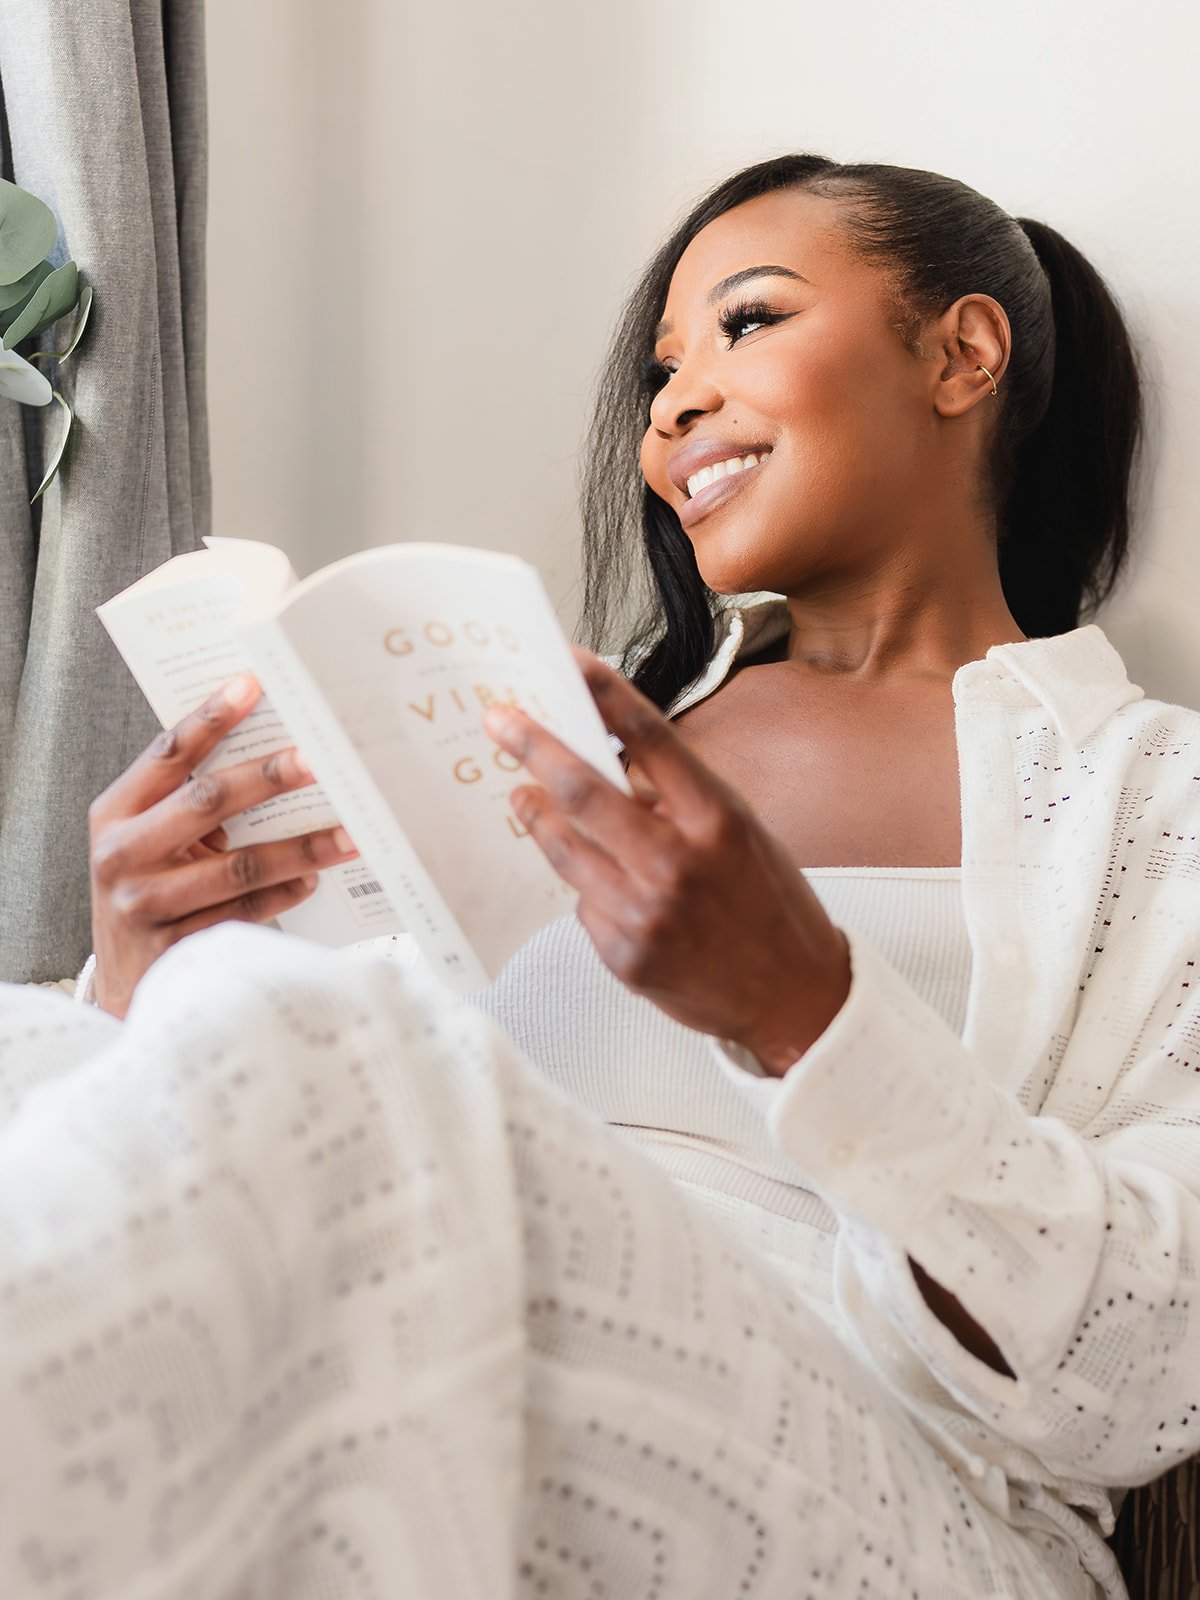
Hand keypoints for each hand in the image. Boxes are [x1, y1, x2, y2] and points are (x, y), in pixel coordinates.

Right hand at [88, 675, 357, 1017]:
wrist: (124, 985)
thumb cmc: (151, 892)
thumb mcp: (148, 843)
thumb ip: (186, 804)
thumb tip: (276, 753)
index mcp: (113, 814)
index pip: (167, 755)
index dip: (210, 718)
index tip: (253, 685)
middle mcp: (120, 856)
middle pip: (208, 802)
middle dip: (271, 776)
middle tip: (322, 759)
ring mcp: (144, 906)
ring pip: (239, 866)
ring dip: (303, 847)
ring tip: (349, 833)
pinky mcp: (176, 948)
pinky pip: (246, 911)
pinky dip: (285, 893)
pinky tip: (315, 880)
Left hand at [484, 650, 850, 1073]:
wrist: (795, 998)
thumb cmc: (772, 907)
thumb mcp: (742, 835)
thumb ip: (679, 800)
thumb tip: (610, 764)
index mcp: (717, 819)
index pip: (649, 737)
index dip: (603, 692)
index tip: (569, 662)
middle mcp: (678, 862)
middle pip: (583, 789)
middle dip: (533, 746)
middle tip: (500, 721)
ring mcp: (645, 913)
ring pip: (564, 849)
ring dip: (536, 814)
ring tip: (522, 795)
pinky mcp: (624, 956)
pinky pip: (583, 904)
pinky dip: (587, 886)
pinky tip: (602, 885)